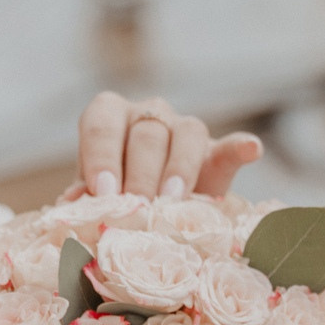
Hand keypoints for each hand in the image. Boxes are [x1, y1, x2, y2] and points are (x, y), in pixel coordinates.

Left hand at [70, 93, 260, 200]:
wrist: (153, 209)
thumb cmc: (114, 197)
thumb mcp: (97, 196)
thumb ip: (85, 197)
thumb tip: (72, 205)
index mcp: (109, 116)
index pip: (101, 124)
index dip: (101, 157)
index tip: (103, 193)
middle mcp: (147, 114)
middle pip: (146, 133)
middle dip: (140, 173)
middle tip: (137, 207)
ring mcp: (183, 128)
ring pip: (186, 133)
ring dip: (179, 167)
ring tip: (173, 200)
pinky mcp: (217, 151)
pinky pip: (230, 144)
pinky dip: (241, 146)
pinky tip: (252, 149)